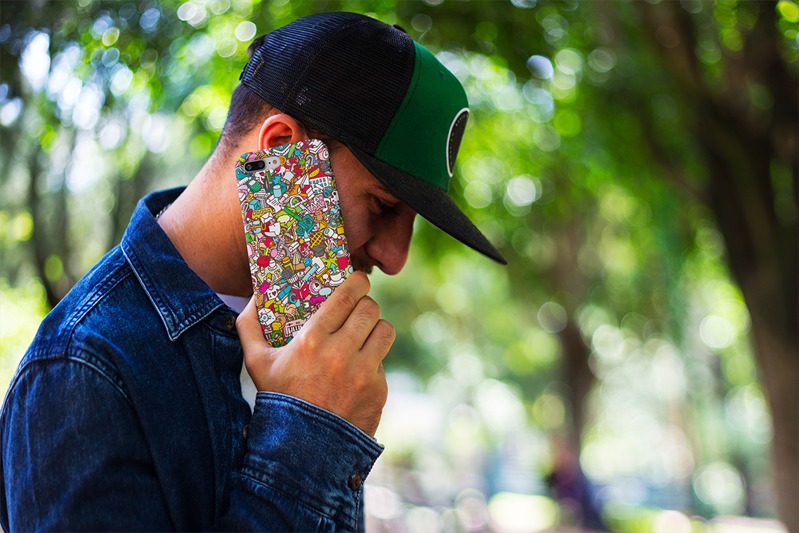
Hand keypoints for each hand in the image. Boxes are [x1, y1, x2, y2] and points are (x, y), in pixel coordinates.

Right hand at [236, 272, 393, 436]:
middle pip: (370, 309)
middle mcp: (340, 353)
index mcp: (312, 340)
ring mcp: (362, 373)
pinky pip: (383, 362)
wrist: (302, 449)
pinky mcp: (378, 390)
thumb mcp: (256, 363)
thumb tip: (255, 294)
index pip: (347, 296)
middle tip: (359, 309)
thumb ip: (249, 325)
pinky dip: (373, 362)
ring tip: (365, 334)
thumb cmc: (278, 399)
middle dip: (365, 305)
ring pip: (385, 330)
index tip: (358, 281)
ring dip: (375, 329)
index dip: (357, 282)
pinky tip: (358, 369)